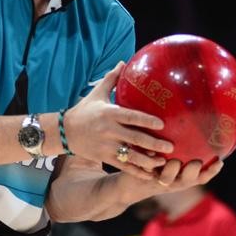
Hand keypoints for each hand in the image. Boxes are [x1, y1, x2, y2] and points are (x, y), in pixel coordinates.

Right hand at [64, 62, 173, 177]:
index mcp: (109, 113)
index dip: (147, 120)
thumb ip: (112, 78)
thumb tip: (124, 61)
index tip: (162, 124)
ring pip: (131, 156)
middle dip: (154, 144)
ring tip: (163, 162)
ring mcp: (106, 146)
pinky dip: (137, 171)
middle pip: (134, 138)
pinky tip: (150, 174)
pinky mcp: (104, 157)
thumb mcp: (97, 93)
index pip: (131, 117)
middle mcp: (108, 130)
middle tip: (171, 146)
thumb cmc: (84, 110)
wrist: (65, 131)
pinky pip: (124, 166)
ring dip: (148, 160)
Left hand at [114, 158, 223, 202]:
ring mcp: (158, 181)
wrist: (130, 183)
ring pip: (167, 179)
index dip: (211, 172)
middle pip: (187, 181)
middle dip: (192, 172)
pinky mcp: (142, 177)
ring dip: (171, 171)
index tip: (220, 161)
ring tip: (173, 161)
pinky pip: (145, 172)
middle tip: (196, 161)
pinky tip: (149, 152)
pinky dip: (148, 163)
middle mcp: (173, 182)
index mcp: (183, 178)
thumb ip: (183, 149)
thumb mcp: (172, 160)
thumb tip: (195, 121)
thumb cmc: (157, 166)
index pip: (201, 177)